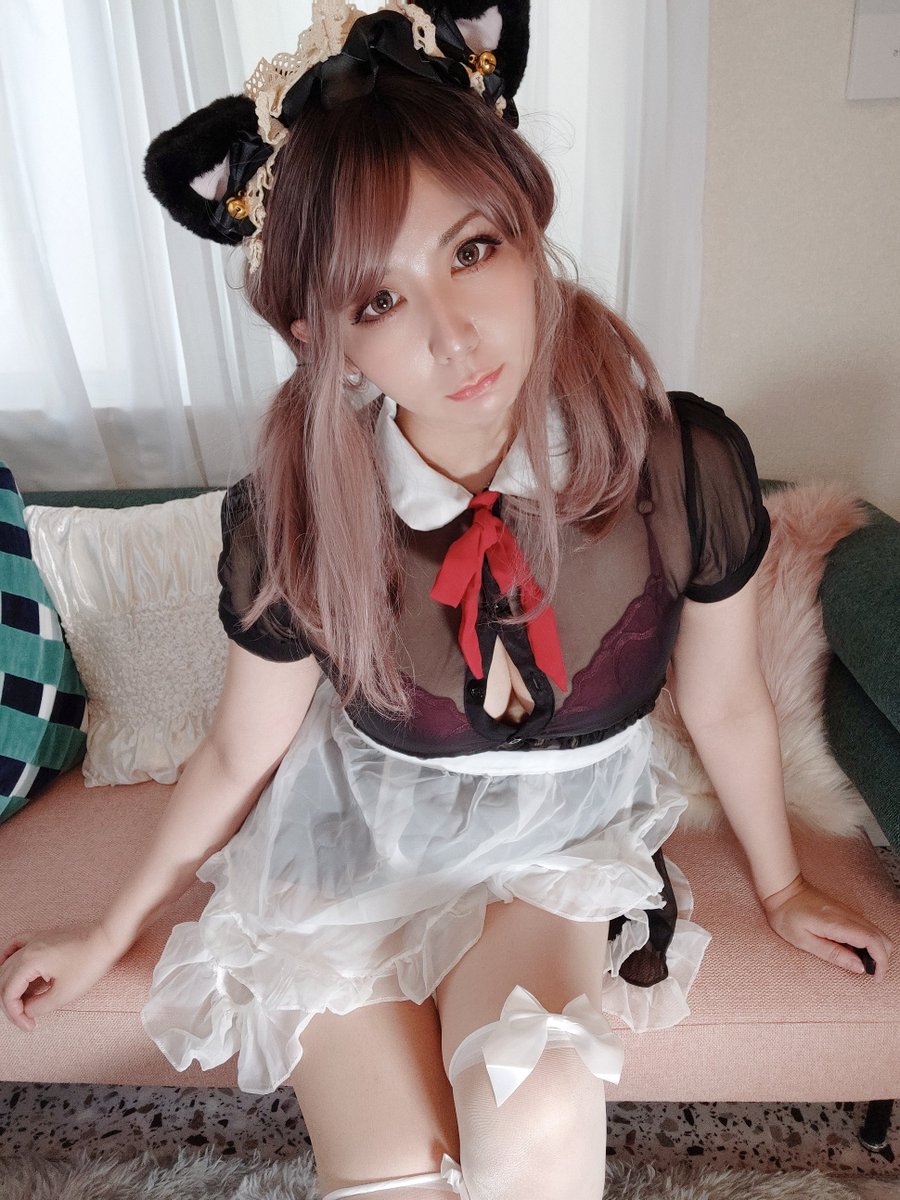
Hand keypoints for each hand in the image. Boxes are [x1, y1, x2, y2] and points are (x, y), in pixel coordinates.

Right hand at [0, 925, 123, 1031]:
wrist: (107, 940)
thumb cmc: (90, 962)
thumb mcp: (64, 994)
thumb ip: (39, 1006)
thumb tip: (27, 1009)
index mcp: (29, 961)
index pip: (8, 993)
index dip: (15, 1014)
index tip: (29, 1025)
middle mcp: (27, 948)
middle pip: (4, 980)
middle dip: (12, 1004)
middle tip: (25, 1019)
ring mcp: (34, 940)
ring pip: (8, 965)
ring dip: (9, 985)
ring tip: (19, 1002)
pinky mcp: (43, 937)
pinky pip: (16, 944)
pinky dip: (7, 957)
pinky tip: (6, 965)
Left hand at [762, 874, 892, 981]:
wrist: (783, 890)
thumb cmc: (787, 915)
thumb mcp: (804, 940)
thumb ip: (833, 954)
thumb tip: (859, 967)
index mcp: (838, 924)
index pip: (873, 942)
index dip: (881, 962)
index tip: (876, 977)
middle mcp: (848, 916)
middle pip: (882, 937)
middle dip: (882, 958)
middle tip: (870, 973)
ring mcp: (848, 912)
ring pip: (876, 932)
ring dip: (876, 951)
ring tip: (860, 964)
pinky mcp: (845, 912)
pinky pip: (865, 928)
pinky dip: (867, 942)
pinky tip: (852, 951)